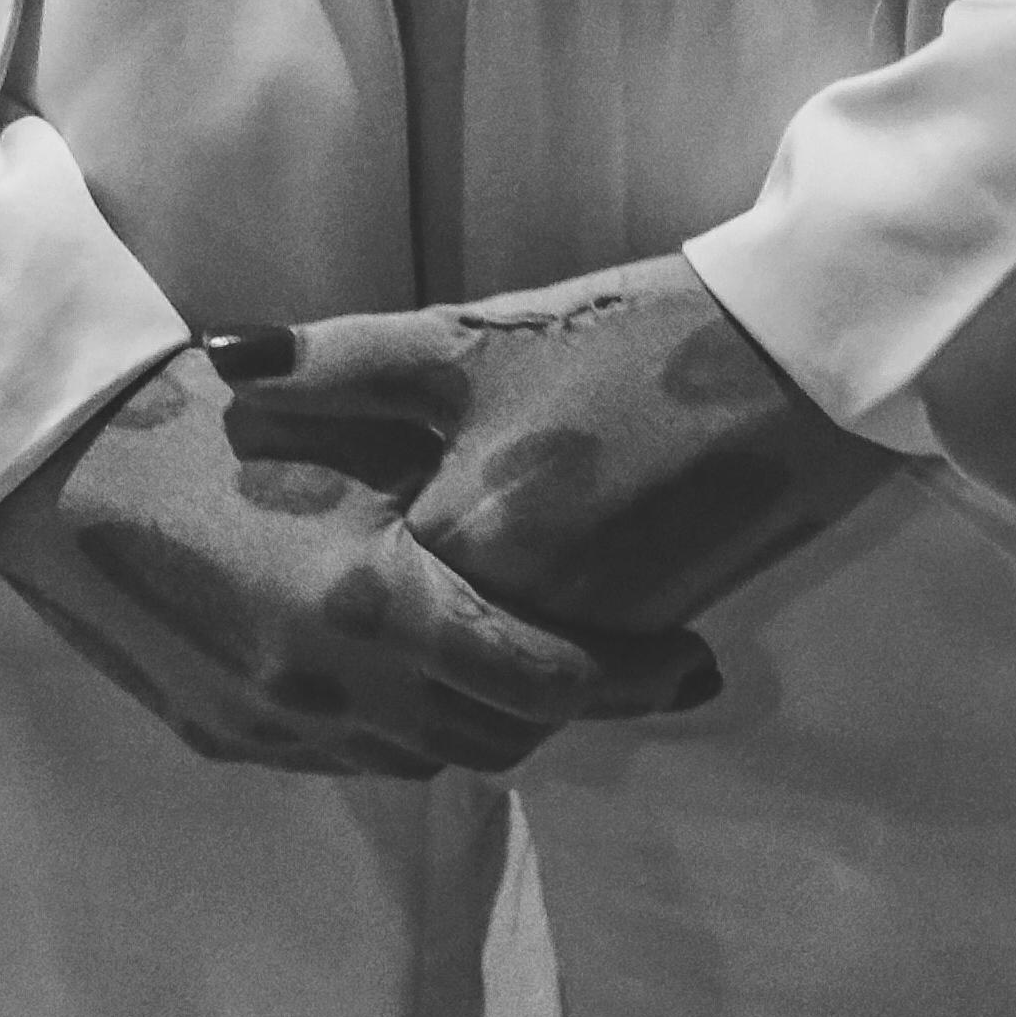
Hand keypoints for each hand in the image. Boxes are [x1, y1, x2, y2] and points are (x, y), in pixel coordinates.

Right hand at [0, 344, 719, 780]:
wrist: (51, 467)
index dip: (628, 677)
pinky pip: (354, 755)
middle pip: (497, 737)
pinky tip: (425, 670)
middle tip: (629, 666)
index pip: (542, 677)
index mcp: (371, 598)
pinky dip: (409, 723)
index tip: (685, 657)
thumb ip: (448, 492)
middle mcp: (329, 686)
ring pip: (428, 759)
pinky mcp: (225, 739)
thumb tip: (557, 522)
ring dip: (490, 721)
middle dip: (572, 710)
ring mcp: (273, 725)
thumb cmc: (206, 414)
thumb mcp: (347, 427)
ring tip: (533, 665)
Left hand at [215, 255, 893, 646]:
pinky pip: (556, 671)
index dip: (313, 557)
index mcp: (463, 540)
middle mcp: (522, 616)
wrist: (791, 362)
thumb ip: (341, 360)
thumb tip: (224, 365)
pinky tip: (510, 587)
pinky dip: (526, 648)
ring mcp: (589, 643)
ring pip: (488, 680)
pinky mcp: (647, 643)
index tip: (277, 536)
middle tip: (329, 584)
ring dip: (455, 651)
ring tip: (417, 588)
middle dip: (377, 629)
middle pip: (417, 655)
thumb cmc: (623, 336)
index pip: (352, 592)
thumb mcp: (470, 339)